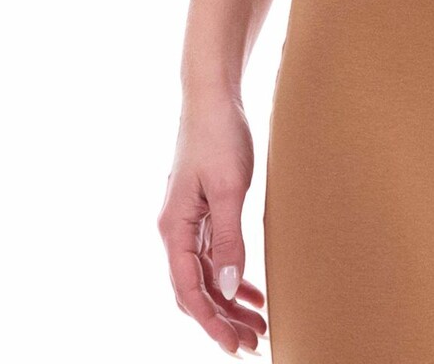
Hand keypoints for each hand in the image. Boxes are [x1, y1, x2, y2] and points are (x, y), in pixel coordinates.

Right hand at [158, 91, 266, 353]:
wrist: (213, 95)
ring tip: (258, 324)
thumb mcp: (228, 189)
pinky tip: (251, 290)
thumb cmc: (219, 135)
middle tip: (254, 342)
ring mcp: (188, 221)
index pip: (188, 291)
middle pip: (196, 289)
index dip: (211, 323)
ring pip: (206, 275)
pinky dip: (231, 276)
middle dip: (223, 320)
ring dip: (229, 302)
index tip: (234, 346)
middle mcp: (175, 230)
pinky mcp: (203, 210)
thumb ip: (228, 240)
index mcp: (174, 229)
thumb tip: (227, 288)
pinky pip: (213, 256)